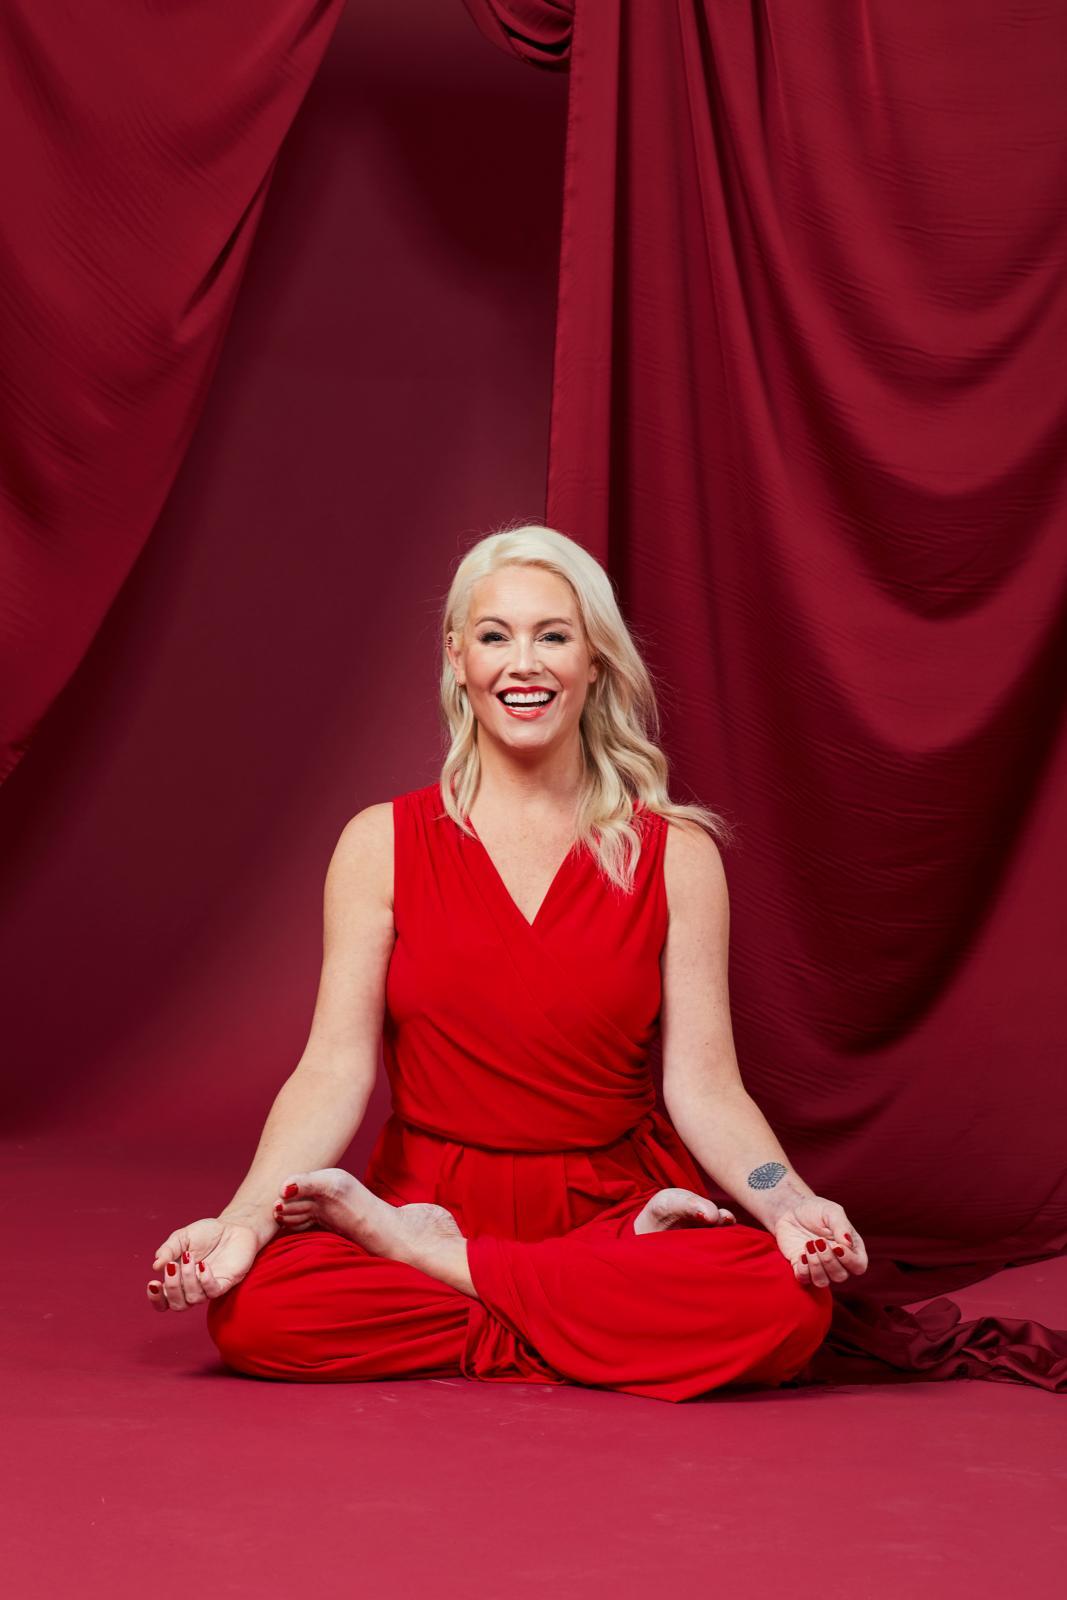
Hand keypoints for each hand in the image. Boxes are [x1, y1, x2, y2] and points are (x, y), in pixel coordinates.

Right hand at [146, 1217, 261, 1312]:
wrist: (233, 1226)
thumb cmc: (206, 1234)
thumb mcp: (182, 1237)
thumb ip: (168, 1250)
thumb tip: (155, 1266)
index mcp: (179, 1281)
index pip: (164, 1302)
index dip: (155, 1299)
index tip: (153, 1283)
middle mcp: (193, 1289)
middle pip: (177, 1305)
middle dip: (172, 1287)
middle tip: (172, 1266)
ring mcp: (209, 1288)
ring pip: (194, 1298)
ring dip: (188, 1279)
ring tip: (189, 1257)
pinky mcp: (225, 1283)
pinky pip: (213, 1291)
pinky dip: (205, 1280)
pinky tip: (203, 1265)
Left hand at [773, 1197, 868, 1287]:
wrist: (791, 1209)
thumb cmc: (816, 1210)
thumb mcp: (831, 1211)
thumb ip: (841, 1226)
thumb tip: (848, 1243)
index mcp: (850, 1249)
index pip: (859, 1266)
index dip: (849, 1260)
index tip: (836, 1246)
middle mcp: (837, 1262)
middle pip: (840, 1276)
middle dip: (828, 1260)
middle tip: (818, 1241)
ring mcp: (819, 1267)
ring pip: (823, 1282)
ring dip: (815, 1266)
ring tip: (809, 1245)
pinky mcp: (802, 1268)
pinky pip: (805, 1280)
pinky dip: (803, 1270)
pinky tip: (800, 1254)